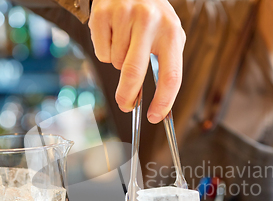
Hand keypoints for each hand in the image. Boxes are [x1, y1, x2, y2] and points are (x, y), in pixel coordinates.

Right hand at [88, 0, 185, 122]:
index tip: (154, 117)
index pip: (171, 76)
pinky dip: (105, 51)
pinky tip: (113, 34)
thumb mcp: (168, 34)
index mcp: (172, 32)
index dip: (163, 101)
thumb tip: (159, 106)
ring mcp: (124, 15)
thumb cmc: (152, 17)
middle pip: (133, 73)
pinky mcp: (102, 13)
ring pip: (115, 62)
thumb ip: (166, 65)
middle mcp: (149, 21)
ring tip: (125, 42)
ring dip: (118, 62)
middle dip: (127, 96)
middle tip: (126, 105)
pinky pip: (101, 51)